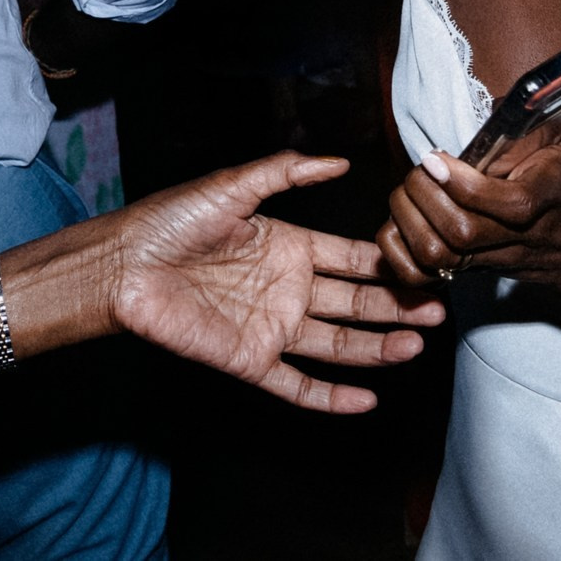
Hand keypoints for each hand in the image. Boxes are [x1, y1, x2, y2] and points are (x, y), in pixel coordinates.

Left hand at [106, 153, 444, 413]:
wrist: (124, 264)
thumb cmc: (171, 220)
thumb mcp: (234, 186)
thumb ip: (287, 171)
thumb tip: (339, 161)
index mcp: (288, 245)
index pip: (350, 258)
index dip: (387, 263)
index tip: (425, 263)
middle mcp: (286, 288)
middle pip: (355, 302)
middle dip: (396, 306)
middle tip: (437, 311)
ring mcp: (271, 326)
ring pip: (337, 344)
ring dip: (377, 348)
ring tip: (416, 345)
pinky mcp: (248, 360)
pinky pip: (297, 385)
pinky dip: (330, 396)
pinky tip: (367, 399)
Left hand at [377, 118, 560, 306]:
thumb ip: (543, 114)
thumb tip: (498, 103)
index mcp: (545, 198)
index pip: (506, 206)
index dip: (461, 182)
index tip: (435, 156)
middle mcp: (517, 235)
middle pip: (460, 232)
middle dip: (425, 195)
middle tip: (419, 171)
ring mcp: (491, 258)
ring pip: (437, 257)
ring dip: (408, 220)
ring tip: (408, 192)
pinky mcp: (470, 271)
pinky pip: (422, 275)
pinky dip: (398, 251)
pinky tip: (401, 220)